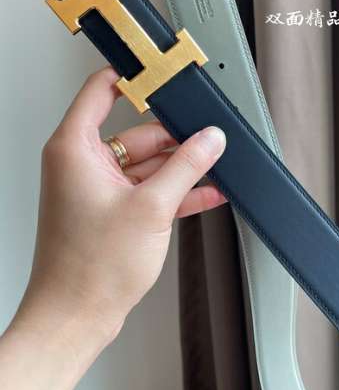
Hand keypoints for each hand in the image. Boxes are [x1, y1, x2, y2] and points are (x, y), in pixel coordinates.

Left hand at [22, 67, 226, 343]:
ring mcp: (98, 190)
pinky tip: (205, 193)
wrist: (76, 318)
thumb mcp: (151, 207)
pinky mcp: (111, 212)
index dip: (134, 77)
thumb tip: (209, 139)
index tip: (163, 72)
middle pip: (136, 133)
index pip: (101, 90)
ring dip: (180, 169)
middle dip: (175, 138)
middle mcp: (82, 165)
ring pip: (146, 164)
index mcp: (75, 149)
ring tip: (213, 168)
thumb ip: (186, 167)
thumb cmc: (89, 269)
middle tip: (208, 138)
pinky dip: (173, 192)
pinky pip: (147, 190)